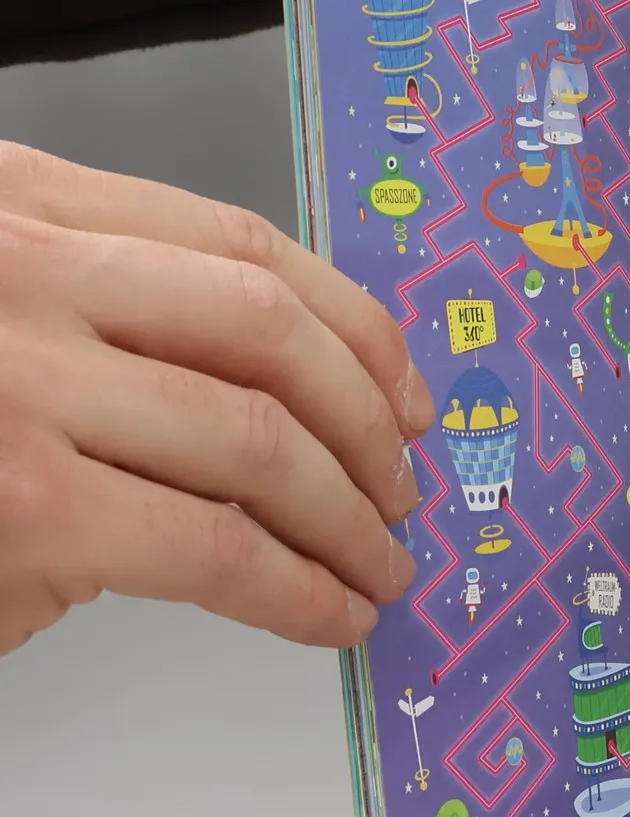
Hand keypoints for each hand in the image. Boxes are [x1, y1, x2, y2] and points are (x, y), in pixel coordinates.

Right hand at [0, 141, 430, 655]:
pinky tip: (332, 613)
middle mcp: (20, 272)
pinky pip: (219, 548)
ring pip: (259, 441)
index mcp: (19, 203)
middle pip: (269, 334)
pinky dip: (300, 590)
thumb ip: (100, 323)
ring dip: (349, 516)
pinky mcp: (27, 505)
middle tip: (402, 487)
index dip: (354, 323)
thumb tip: (270, 410)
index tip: (404, 387)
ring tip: (379, 563)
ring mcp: (19, 384)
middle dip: (368, 422)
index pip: (239, 245)